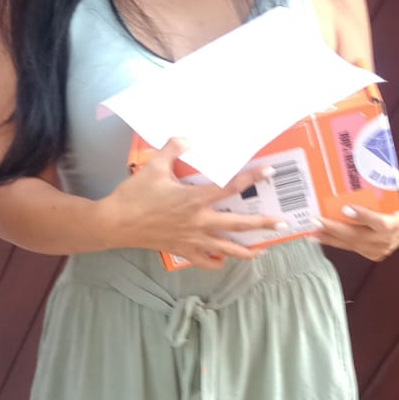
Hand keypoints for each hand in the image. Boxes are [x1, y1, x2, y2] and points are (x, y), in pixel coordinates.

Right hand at [101, 137, 284, 269]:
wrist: (114, 223)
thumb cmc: (134, 195)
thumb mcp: (154, 166)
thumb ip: (173, 148)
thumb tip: (187, 136)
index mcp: (195, 199)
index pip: (231, 187)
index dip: (252, 178)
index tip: (270, 172)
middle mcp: (199, 221)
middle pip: (238, 224)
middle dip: (263, 224)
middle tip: (283, 224)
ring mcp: (192, 239)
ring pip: (226, 249)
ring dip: (247, 250)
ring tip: (263, 250)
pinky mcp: (182, 251)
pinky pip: (204, 261)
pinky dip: (216, 262)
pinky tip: (224, 260)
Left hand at [315, 162, 398, 260]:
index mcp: (397, 224)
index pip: (380, 223)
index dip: (364, 217)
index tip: (346, 209)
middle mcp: (385, 240)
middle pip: (358, 236)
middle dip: (336, 229)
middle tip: (316, 220)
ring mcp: (375, 249)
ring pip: (349, 243)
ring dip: (329, 236)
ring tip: (311, 227)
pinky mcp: (367, 252)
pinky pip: (347, 247)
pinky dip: (331, 241)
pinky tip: (315, 235)